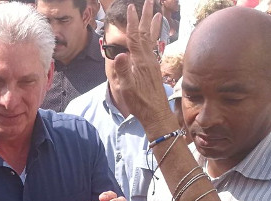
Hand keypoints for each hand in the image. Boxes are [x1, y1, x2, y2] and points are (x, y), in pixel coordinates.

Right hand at [111, 0, 172, 129]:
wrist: (156, 113)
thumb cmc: (139, 102)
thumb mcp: (126, 88)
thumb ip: (123, 70)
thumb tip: (119, 54)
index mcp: (140, 61)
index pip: (135, 37)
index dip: (132, 22)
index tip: (131, 8)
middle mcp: (149, 59)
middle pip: (146, 33)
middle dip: (146, 16)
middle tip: (149, 1)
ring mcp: (153, 63)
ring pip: (153, 39)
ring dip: (153, 24)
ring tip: (157, 12)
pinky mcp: (155, 68)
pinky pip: (156, 47)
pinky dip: (157, 38)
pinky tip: (157, 36)